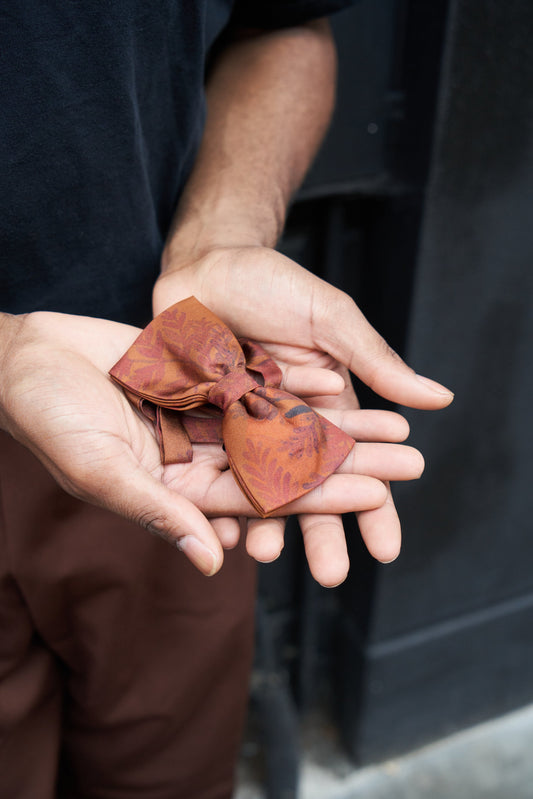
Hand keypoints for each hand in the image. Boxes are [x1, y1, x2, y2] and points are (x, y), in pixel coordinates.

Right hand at [0, 311, 420, 580]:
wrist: (28, 356)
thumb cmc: (47, 418)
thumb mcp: (99, 469)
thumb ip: (157, 512)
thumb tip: (211, 564)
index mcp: (180, 491)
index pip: (266, 500)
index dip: (324, 497)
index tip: (378, 496)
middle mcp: (199, 459)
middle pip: (289, 465)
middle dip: (349, 463)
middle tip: (410, 462)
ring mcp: (201, 419)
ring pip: (284, 424)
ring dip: (337, 424)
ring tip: (394, 423)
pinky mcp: (199, 381)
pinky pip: (259, 384)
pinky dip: (299, 384)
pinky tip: (343, 382)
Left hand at [153, 246, 452, 584]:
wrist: (208, 263)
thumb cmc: (275, 284)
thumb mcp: (331, 320)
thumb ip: (375, 362)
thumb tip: (438, 398)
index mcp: (325, 405)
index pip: (355, 464)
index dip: (373, 505)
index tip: (386, 549)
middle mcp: (285, 424)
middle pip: (307, 486)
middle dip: (320, 530)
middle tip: (331, 575)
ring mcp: (241, 427)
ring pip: (255, 486)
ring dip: (263, 522)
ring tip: (265, 557)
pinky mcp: (200, 421)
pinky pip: (207, 467)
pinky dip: (209, 496)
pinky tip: (214, 526)